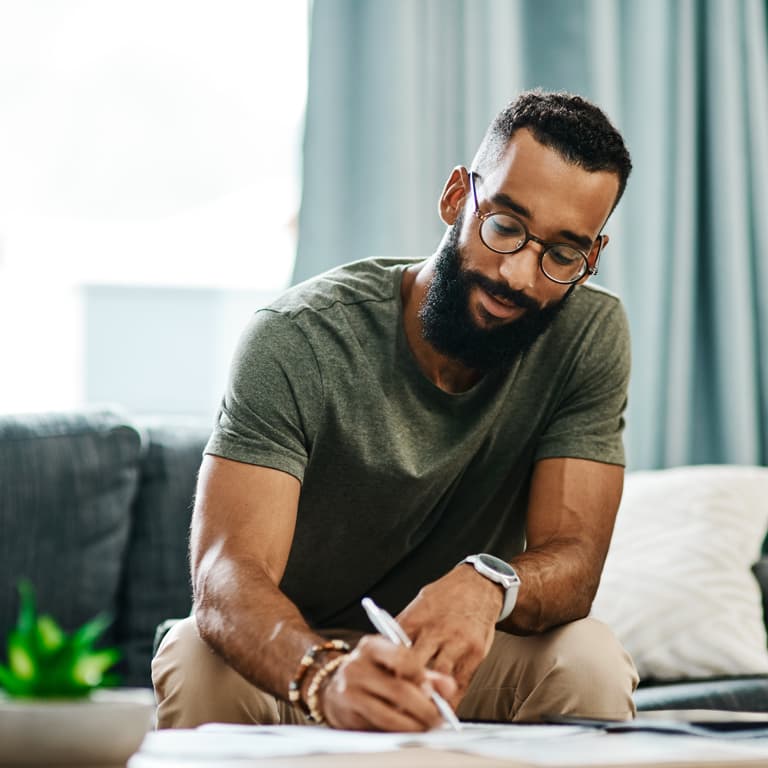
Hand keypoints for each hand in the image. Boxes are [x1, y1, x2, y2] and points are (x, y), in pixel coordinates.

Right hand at [319, 635, 455, 730]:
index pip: (402, 658)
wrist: (333, 687)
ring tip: (426, 727)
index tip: (435, 692)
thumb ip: (424, 674)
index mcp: (370, 646)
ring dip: (413, 725)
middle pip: (399, 690)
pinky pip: (378, 729)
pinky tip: (407, 730)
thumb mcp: (394, 664)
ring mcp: (348, 692)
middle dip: (424, 708)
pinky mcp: (346, 716)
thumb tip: (449, 687)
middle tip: (438, 718)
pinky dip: (397, 733)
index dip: (422, 677)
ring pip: (389, 715)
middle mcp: (356, 666)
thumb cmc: (372, 673)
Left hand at [396, 565, 501, 704]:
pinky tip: (443, 709)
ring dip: (428, 696)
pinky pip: (461, 683)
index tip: (378, 687)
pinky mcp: (475, 652)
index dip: (384, 670)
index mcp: (416, 618)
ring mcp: (457, 641)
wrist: (479, 584)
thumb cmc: (445, 597)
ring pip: (438, 676)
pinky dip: (451, 699)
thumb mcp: (419, 604)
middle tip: (395, 706)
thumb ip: (404, 628)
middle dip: (403, 685)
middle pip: (412, 665)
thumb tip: (384, 652)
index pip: (393, 648)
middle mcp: (435, 629)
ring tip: (418, 713)